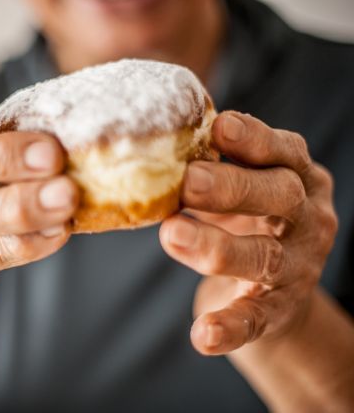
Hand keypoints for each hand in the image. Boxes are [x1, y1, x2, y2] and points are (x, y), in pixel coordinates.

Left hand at [160, 111, 337, 354]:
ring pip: (263, 255)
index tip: (219, 126)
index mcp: (298, 177)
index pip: (283, 151)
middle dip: (231, 187)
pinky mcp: (278, 309)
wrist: (279, 285)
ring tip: (171, 235)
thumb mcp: (243, 185)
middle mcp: (306, 218)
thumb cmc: (249, 216)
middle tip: (186, 181)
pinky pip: (255, 318)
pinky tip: (202, 335)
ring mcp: (297, 267)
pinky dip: (229, 327)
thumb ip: (215, 165)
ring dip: (216, 247)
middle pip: (278, 196)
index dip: (253, 139)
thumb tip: (156, 143)